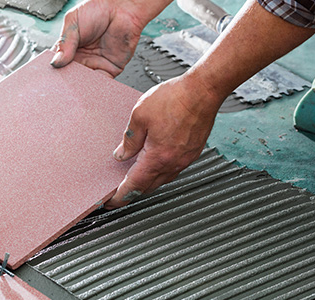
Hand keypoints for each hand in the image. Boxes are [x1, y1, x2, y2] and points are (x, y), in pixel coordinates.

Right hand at [50, 0, 170, 77]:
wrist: (121, 6)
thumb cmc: (98, 9)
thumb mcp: (72, 22)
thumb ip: (64, 43)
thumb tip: (55, 62)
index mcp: (69, 48)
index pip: (57, 64)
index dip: (53, 71)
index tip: (48, 77)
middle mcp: (81, 58)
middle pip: (69, 76)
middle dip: (64, 82)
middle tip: (58, 85)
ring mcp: (95, 64)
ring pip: (83, 82)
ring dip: (77, 87)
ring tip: (71, 87)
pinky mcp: (110, 69)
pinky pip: (101, 83)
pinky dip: (94, 87)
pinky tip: (86, 87)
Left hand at [105, 75, 221, 208]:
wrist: (203, 90)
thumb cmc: (175, 98)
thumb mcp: (140, 115)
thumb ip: (129, 139)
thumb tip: (121, 155)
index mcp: (158, 157)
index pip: (135, 185)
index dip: (120, 196)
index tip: (110, 202)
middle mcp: (173, 162)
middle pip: (148, 187)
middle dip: (131, 191)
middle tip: (117, 191)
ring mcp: (185, 159)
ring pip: (161, 180)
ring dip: (146, 181)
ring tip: (132, 176)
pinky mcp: (192, 152)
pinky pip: (172, 169)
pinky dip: (159, 171)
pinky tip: (153, 162)